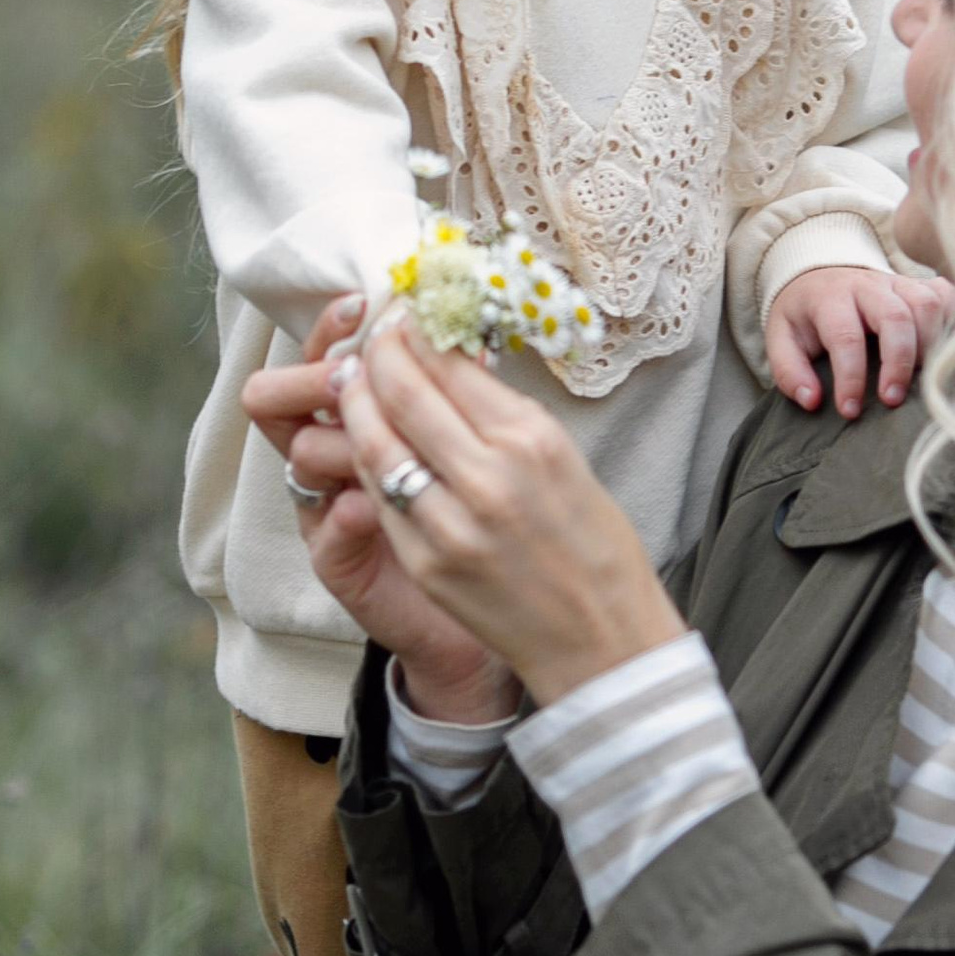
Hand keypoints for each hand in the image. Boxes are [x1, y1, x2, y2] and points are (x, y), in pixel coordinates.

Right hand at [245, 300, 513, 715]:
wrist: (505, 613)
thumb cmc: (494, 519)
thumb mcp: (477, 446)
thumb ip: (454, 396)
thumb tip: (458, 325)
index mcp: (361, 423)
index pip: (327, 360)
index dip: (335, 332)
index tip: (365, 305)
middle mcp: (334, 461)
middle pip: (287, 399)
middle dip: (319, 373)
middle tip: (354, 358)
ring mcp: (329, 515)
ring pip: (304, 457)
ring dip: (332, 439)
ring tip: (364, 427)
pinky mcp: (337, 568)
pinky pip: (328, 535)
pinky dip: (344, 517)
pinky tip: (363, 510)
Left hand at [334, 320, 683, 708]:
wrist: (602, 639)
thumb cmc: (594, 544)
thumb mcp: (566, 459)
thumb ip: (505, 414)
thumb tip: (454, 362)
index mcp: (532, 441)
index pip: (451, 365)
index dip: (417, 333)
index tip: (405, 316)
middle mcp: (490, 477)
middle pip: (404, 393)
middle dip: (378, 355)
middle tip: (371, 337)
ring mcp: (451, 525)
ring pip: (377, 443)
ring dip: (356, 403)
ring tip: (351, 378)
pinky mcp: (428, 563)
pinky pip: (382, 497)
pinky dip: (367, 461)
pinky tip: (364, 440)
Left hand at [764, 262, 954, 418]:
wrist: (821, 274)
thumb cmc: (806, 316)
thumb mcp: (781, 339)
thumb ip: (788, 371)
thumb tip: (812, 400)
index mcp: (830, 297)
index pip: (845, 335)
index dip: (850, 376)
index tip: (849, 411)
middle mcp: (868, 285)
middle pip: (895, 316)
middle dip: (898, 362)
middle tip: (892, 400)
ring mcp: (900, 282)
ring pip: (928, 305)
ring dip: (930, 346)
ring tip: (922, 382)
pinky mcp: (924, 285)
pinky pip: (949, 297)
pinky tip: (949, 354)